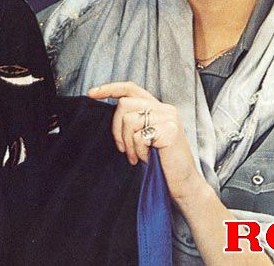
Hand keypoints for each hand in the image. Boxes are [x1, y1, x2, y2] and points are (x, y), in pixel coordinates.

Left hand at [88, 81, 205, 201]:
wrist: (183, 184)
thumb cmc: (160, 163)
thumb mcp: (144, 138)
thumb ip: (133, 121)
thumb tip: (110, 110)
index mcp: (158, 108)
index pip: (130, 88)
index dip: (109, 88)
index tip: (91, 93)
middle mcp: (165, 108)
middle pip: (124, 104)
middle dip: (116, 129)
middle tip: (124, 150)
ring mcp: (169, 118)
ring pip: (129, 120)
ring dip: (128, 144)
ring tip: (139, 156)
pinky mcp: (170, 130)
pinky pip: (139, 136)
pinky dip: (139, 151)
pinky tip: (148, 159)